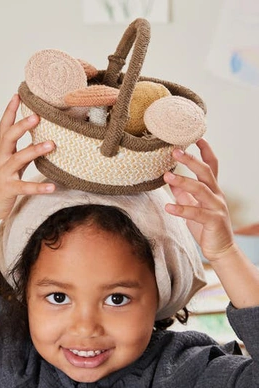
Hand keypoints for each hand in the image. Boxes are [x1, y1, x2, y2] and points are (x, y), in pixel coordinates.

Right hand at [0, 94, 55, 249]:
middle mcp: (2, 159)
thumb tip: (42, 139)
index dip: (10, 111)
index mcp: (2, 151)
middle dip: (22, 125)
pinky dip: (39, 187)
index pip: (4, 127)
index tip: (18, 95)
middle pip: (9, 137)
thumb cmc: (0, 182)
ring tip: (52, 144)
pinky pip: (25, 188)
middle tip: (37, 115)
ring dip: (35, 150)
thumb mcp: (10, 163)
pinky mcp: (9, 190)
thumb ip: (23, 151)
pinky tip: (52, 187)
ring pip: (18, 159)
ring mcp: (4, 174)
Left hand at [163, 139, 234, 262]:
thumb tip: (169, 178)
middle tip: (175, 151)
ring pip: (201, 189)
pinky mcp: (214, 221)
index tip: (197, 137)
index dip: (206, 151)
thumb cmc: (205, 227)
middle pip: (206, 172)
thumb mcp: (191, 206)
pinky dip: (181, 209)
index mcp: (212, 189)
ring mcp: (217, 207)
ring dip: (183, 181)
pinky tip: (168, 207)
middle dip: (191, 160)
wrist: (220, 249)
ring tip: (166, 175)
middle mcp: (216, 195)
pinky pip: (196, 213)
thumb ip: (182, 193)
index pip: (211, 165)